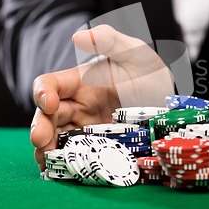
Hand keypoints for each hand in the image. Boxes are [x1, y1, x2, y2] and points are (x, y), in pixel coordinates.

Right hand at [30, 25, 173, 169]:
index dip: (43, 92)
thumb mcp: (134, 53)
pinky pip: (76, 156)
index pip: (50, 85)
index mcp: (80, 82)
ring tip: (48, 161)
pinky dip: (65, 164)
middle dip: (40, 127)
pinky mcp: (98, 147)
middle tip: (41, 140)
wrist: (168, 101)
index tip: (50, 102)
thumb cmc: (147, 72)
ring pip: (56, 139)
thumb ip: (110, 41)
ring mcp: (86, 129)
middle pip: (47, 116)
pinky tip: (63, 171)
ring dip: (48, 150)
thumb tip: (78, 37)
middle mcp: (77, 106)